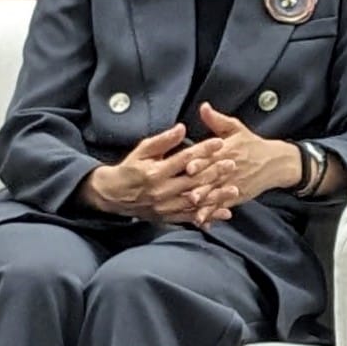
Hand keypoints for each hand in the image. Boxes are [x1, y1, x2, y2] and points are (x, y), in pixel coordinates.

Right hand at [82, 126, 225, 224]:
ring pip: (195, 201)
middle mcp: (161, 191)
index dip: (203, 150)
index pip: (184, 159)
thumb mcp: (142, 150)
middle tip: (233, 164)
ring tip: (234, 190)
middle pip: (193, 181)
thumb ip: (163, 141)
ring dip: (216, 196)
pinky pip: (191, 217)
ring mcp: (164, 206)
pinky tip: (224, 212)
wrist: (112, 195)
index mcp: (155, 172)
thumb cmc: (129, 169)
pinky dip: (209, 215)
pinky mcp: (167, 217)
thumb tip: (181, 128)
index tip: (219, 142)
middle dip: (215, 172)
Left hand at [192, 102, 306, 221]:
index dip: (200, 161)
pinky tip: (201, 220)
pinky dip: (212, 213)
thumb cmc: (252, 144)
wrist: (276, 162)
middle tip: (188, 191)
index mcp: (225, 150)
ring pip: (216, 193)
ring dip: (205, 201)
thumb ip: (216, 119)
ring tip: (193, 207)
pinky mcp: (236, 196)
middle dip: (200, 184)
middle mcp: (228, 168)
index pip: (210, 155)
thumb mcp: (236, 128)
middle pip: (212, 176)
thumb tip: (203, 106)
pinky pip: (222, 205)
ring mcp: (232, 184)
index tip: (189, 166)